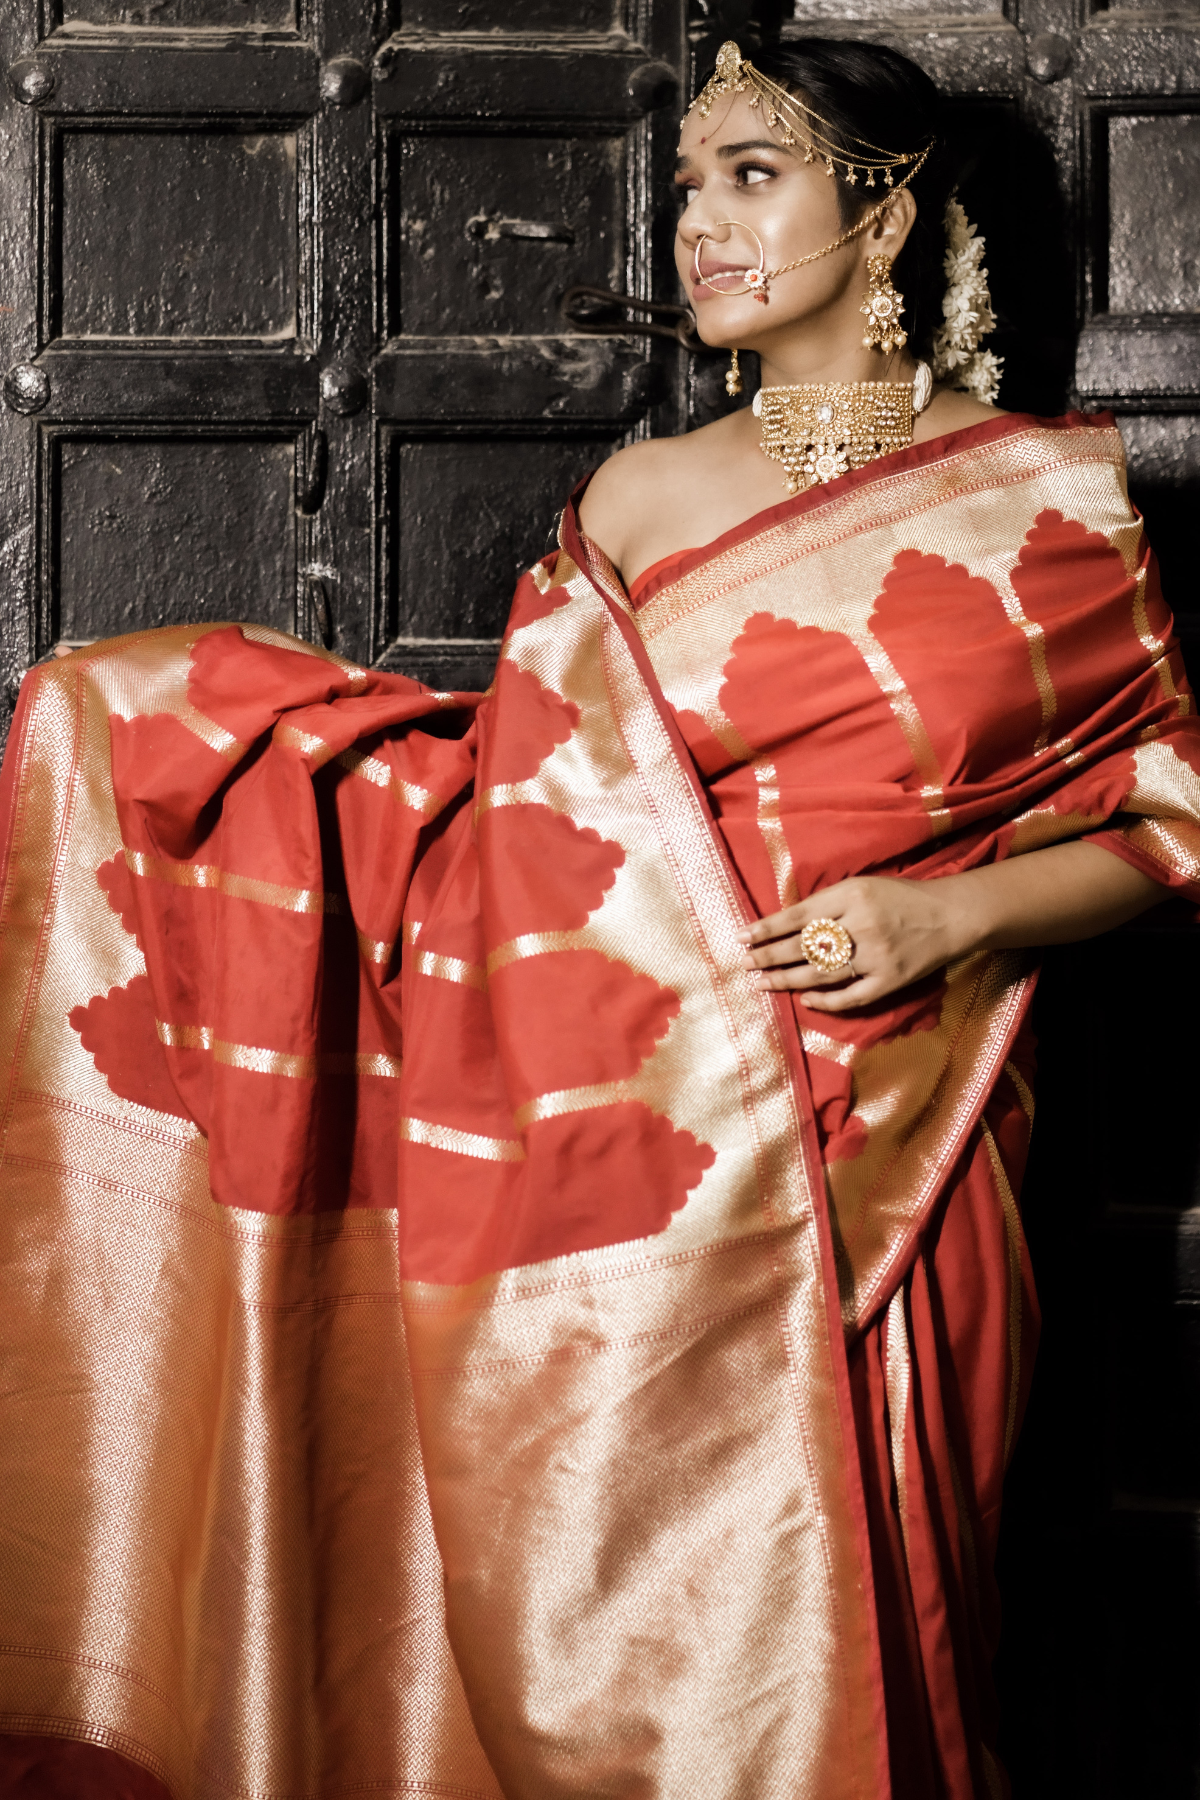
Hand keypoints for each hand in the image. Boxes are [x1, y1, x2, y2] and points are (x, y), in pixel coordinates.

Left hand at [737, 876, 964, 1012]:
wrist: (951, 916)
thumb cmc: (901, 897)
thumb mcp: (863, 886)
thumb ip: (827, 903)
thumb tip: (783, 924)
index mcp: (852, 895)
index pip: (799, 915)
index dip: (767, 928)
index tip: (742, 937)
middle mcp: (861, 925)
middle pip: (804, 946)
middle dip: (769, 956)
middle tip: (744, 964)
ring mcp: (876, 956)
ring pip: (821, 973)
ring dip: (787, 980)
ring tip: (762, 983)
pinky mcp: (890, 981)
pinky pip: (850, 997)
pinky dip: (825, 1001)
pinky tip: (804, 1000)